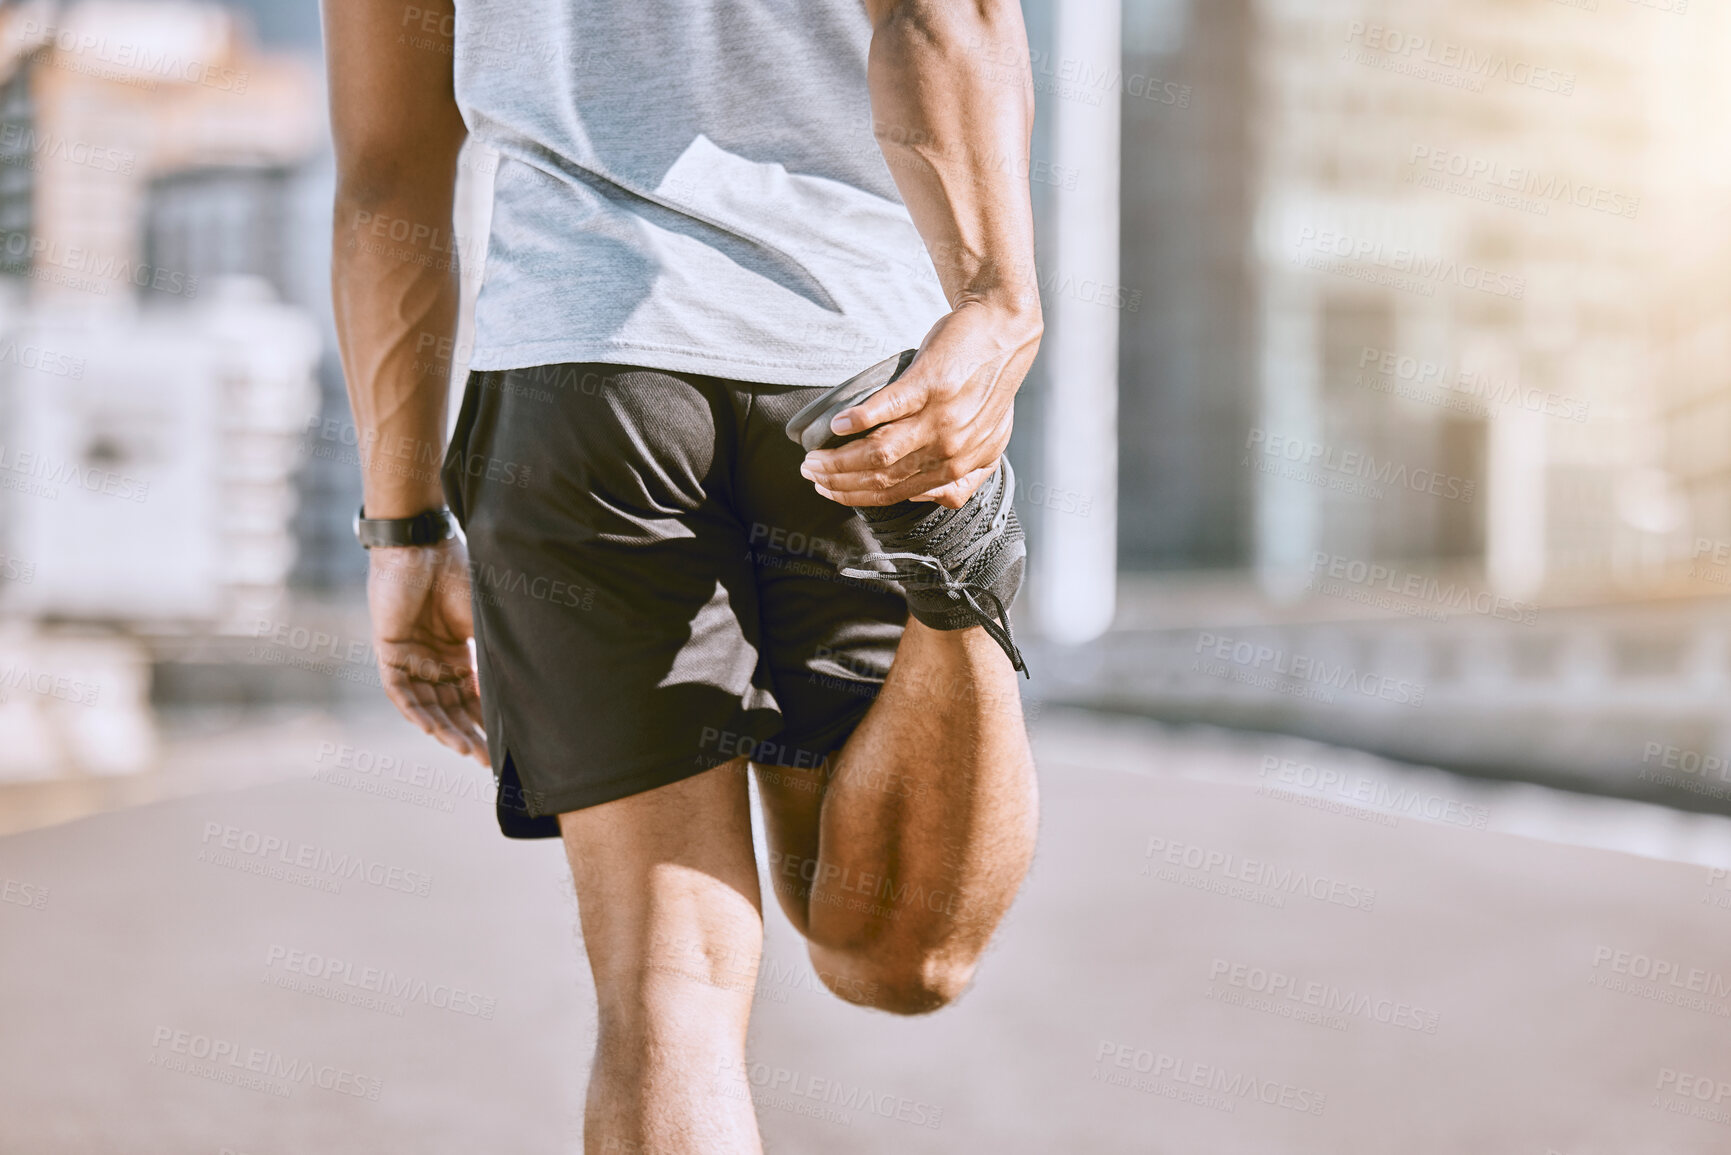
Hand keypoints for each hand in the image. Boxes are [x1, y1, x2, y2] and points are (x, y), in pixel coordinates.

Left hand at [366, 536, 488, 765]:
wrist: (424, 547)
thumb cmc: (458, 575)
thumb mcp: (485, 621)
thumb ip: (494, 653)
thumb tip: (526, 687)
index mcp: (459, 654)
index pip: (474, 697)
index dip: (488, 721)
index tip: (507, 746)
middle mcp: (434, 662)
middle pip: (452, 709)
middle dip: (470, 736)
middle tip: (489, 761)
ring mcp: (411, 659)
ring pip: (428, 707)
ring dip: (446, 730)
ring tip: (467, 751)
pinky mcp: (389, 653)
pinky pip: (402, 692)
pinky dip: (418, 712)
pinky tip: (434, 732)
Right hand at [799, 299, 1040, 508]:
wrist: (1004, 331)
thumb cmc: (990, 382)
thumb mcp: (990, 440)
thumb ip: (962, 476)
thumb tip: (923, 495)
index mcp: (958, 465)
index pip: (896, 493)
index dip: (856, 496)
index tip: (828, 490)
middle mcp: (949, 448)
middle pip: (882, 478)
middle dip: (839, 481)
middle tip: (810, 473)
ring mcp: (940, 417)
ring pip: (879, 452)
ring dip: (840, 459)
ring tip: (813, 457)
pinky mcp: (930, 383)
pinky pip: (889, 409)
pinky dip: (860, 420)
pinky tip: (838, 425)